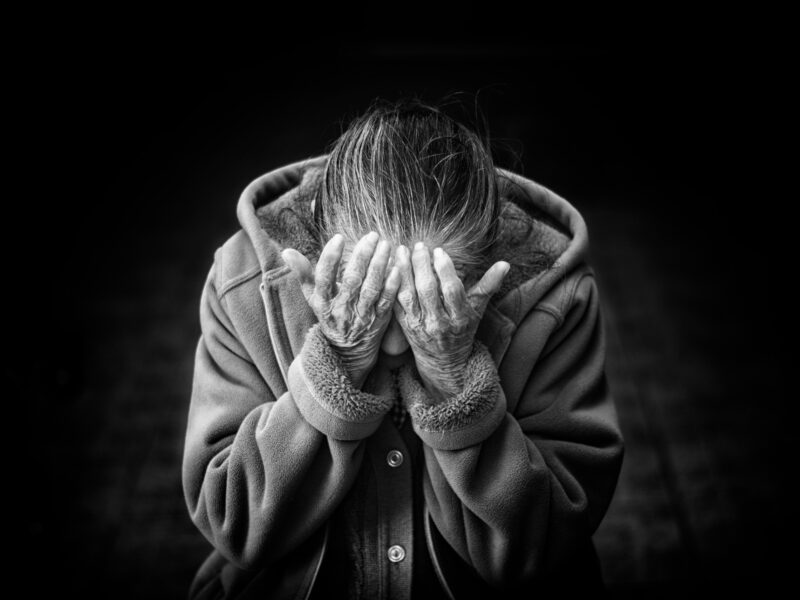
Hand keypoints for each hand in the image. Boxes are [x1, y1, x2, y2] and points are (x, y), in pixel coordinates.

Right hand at [281, 232, 399, 388]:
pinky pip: (386, 302)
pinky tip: (397, 268)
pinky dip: (392, 286)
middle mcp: (341, 309)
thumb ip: (302, 273)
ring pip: (371, 289)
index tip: (338, 238)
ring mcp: (361, 316)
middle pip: (351, 280)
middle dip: (362, 256)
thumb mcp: (313, 297)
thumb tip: (286, 251)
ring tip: (386, 245)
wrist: (348, 351)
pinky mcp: (379, 321)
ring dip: (379, 266)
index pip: (324, 277)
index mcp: (323, 301)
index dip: (330, 258)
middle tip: (372, 236)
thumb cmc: (329, 315)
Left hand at [393, 242, 509, 401]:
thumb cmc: (463, 330)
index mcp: (459, 317)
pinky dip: (392, 285)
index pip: (452, 290)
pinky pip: (396, 303)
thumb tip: (506, 264)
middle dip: (422, 265)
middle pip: (428, 290)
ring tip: (401, 250)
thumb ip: (489, 285)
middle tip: (419, 246)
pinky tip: (390, 268)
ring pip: (409, 295)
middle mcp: (438, 322)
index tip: (439, 251)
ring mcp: (420, 325)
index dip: (445, 270)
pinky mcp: (404, 326)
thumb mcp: (478, 310)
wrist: (444, 361)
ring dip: (404, 271)